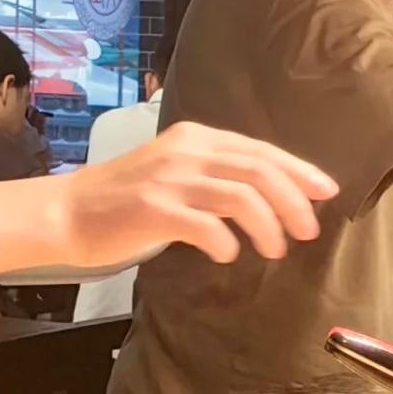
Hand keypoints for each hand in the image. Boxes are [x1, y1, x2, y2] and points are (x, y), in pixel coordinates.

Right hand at [56, 123, 331, 268]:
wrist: (67, 212)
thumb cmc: (124, 200)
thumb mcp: (174, 173)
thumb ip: (215, 177)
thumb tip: (269, 197)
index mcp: (196, 138)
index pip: (260, 150)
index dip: (298, 171)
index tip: (326, 192)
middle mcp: (186, 151)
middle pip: (258, 170)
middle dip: (293, 200)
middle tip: (308, 230)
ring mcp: (170, 179)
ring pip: (241, 196)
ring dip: (267, 225)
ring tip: (275, 249)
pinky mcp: (154, 209)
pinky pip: (206, 225)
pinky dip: (226, 242)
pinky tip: (228, 255)